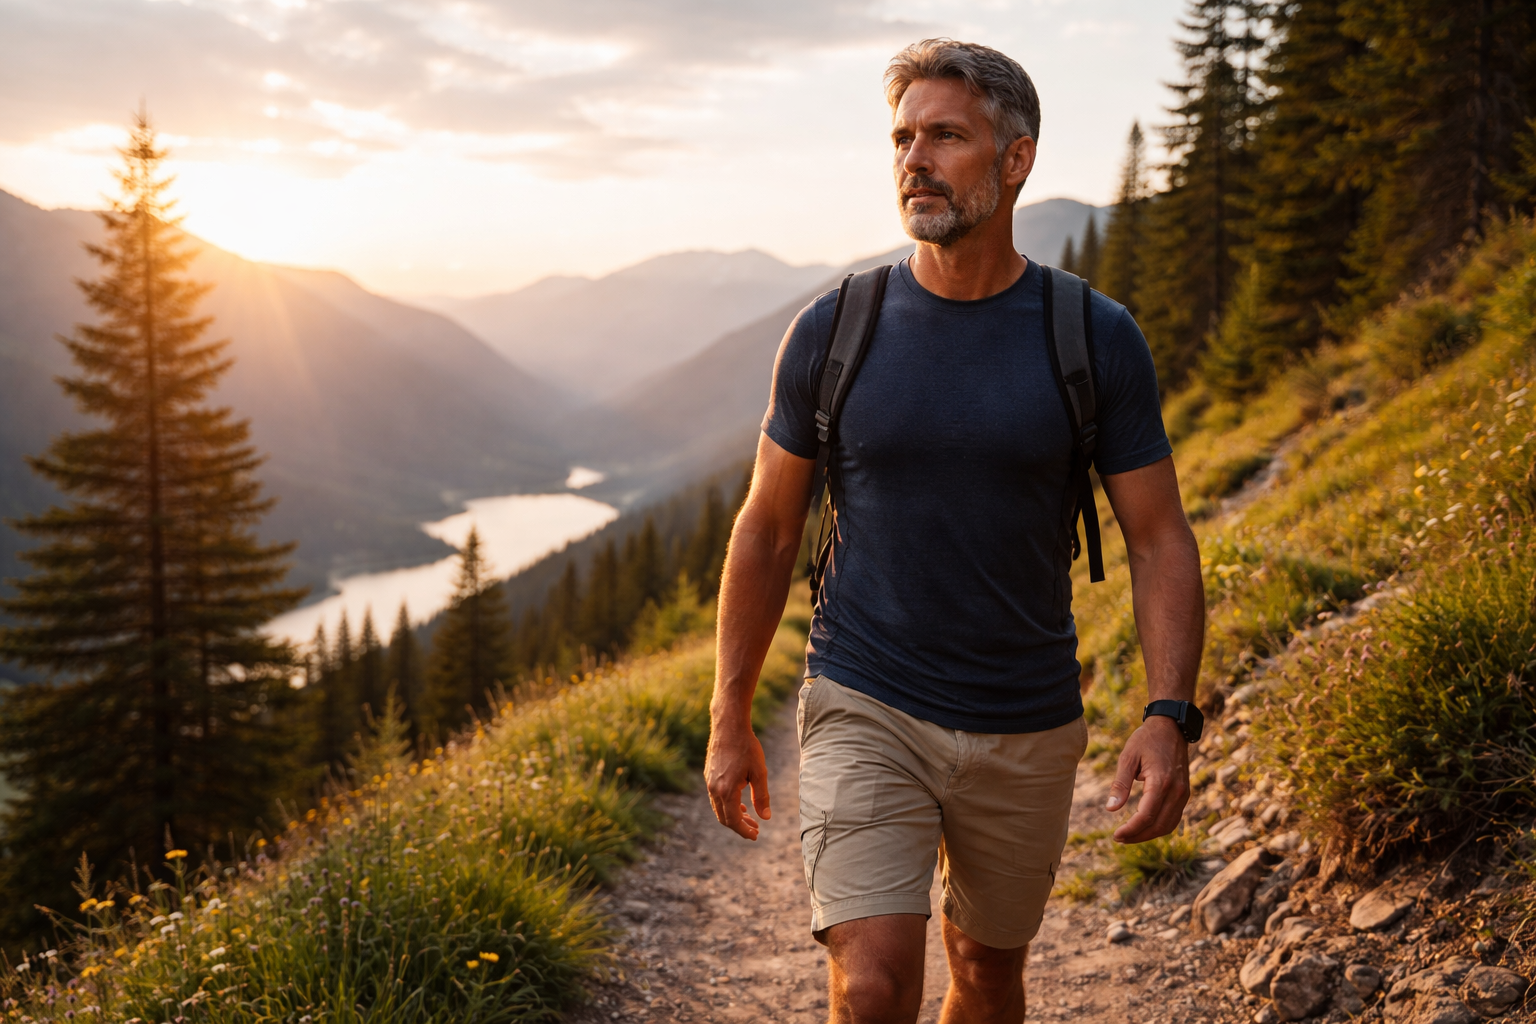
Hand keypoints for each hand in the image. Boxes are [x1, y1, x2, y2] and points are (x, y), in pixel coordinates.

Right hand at [704, 716, 770, 839]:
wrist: (729, 726)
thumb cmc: (747, 747)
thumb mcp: (760, 773)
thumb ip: (762, 797)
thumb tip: (765, 818)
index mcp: (726, 791)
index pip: (733, 821)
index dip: (744, 831)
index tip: (755, 836)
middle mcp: (714, 789)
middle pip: (724, 818)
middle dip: (739, 826)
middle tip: (755, 829)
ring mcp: (709, 782)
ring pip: (719, 808)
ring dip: (733, 815)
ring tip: (749, 816)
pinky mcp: (709, 775)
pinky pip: (716, 797)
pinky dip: (727, 805)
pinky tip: (740, 801)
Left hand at [1107, 716, 1189, 843]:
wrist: (1171, 727)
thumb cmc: (1145, 740)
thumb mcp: (1127, 758)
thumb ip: (1120, 785)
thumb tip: (1110, 809)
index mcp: (1161, 782)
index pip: (1146, 816)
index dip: (1131, 830)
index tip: (1116, 836)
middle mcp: (1176, 791)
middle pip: (1159, 825)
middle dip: (1139, 836)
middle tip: (1119, 838)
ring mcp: (1183, 793)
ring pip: (1169, 825)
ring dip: (1150, 834)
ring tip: (1130, 835)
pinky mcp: (1185, 793)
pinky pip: (1174, 817)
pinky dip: (1160, 826)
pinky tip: (1145, 826)